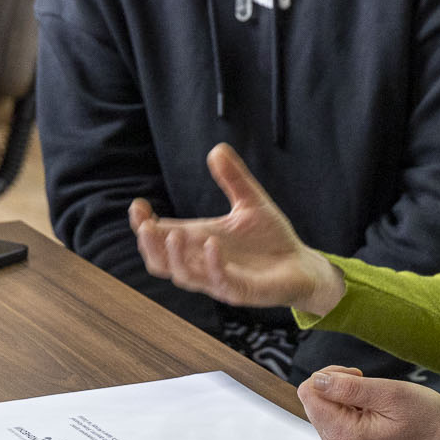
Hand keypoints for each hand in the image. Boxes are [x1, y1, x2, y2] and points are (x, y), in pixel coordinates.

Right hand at [129, 144, 343, 314]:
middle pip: (160, 261)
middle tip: (144, 225)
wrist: (301, 264)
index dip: (144, 224)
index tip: (138, 205)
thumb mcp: (251, 202)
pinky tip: (212, 243)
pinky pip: (219, 281)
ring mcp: (218, 279)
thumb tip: (217, 148)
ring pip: (183, 275)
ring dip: (174, 256)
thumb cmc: (271, 238)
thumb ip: (234, 178)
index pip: (161, 237)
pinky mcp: (239, 291)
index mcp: (198, 241)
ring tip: (173, 234)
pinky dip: (212, 263)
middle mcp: (202, 262)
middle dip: (149, 244)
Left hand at [299, 367, 439, 439]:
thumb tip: (317, 380)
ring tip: (373, 397)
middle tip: (366, 384)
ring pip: (323, 406)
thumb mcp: (390, 393)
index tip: (357, 377)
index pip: (308, 393)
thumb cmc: (426, 419)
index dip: (330, 376)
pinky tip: (372, 407)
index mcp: (345, 436)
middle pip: (312, 400)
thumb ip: (349, 387)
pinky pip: (335, 416)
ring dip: (344, 394)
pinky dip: (349, 404)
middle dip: (335, 384)